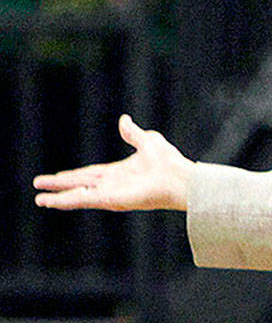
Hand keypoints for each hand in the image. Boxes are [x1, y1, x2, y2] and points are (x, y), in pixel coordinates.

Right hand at [34, 114, 193, 210]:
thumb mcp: (148, 141)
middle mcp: (113, 185)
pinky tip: (52, 201)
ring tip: (40, 200)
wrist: (180, 178)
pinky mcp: (113, 200)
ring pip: (79, 196)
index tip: (54, 177)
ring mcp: (112, 193)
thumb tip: (124, 120)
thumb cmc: (171, 163)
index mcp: (119, 172)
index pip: (89, 175)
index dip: (71, 176)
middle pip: (79, 186)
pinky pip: (86, 200)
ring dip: (59, 198)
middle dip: (59, 187)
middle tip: (39, 190)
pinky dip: (69, 200)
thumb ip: (133, 133)